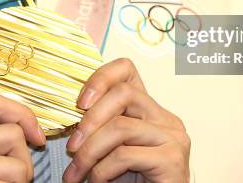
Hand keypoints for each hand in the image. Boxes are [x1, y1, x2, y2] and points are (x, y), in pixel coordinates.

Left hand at [63, 58, 190, 182]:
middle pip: (124, 94)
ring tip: (77, 174)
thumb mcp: (112, 148)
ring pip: (121, 126)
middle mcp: (166, 118)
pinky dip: (101, 171)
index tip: (79, 104)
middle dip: (90, 120)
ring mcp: (172, 138)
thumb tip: (70, 114)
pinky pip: (124, 155)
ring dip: (90, 152)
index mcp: (150, 111)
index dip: (100, 78)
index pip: (127, 70)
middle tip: (72, 147)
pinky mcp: (172, 160)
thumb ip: (102, 127)